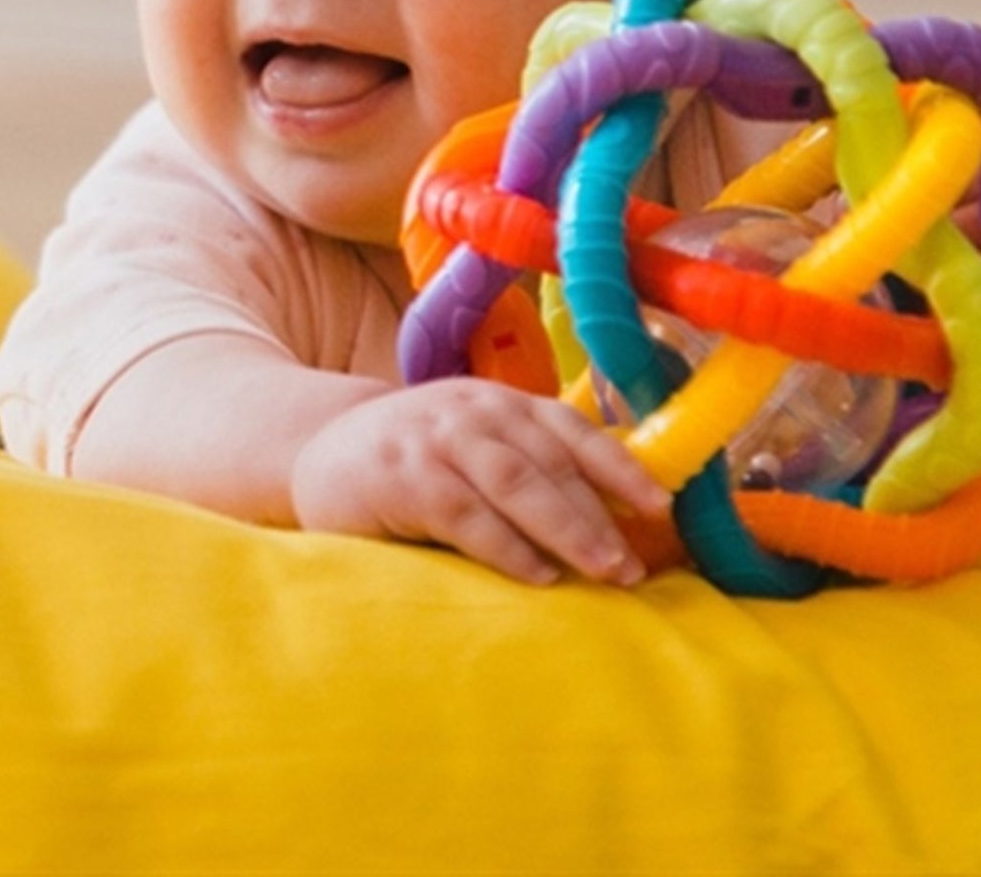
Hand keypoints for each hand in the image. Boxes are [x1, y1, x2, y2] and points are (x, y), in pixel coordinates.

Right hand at [289, 378, 671, 587]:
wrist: (318, 451)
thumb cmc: (414, 462)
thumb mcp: (473, 449)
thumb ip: (529, 470)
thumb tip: (618, 524)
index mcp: (499, 403)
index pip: (570, 428)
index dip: (619, 465)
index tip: (661, 507)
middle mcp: (472, 410)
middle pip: (550, 460)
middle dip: (599, 513)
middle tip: (632, 566)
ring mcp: (433, 438)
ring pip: (514, 480)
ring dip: (566, 527)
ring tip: (603, 571)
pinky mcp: (400, 475)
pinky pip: (464, 512)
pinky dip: (505, 545)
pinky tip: (536, 576)